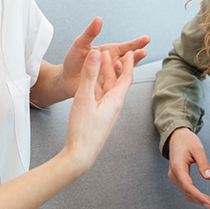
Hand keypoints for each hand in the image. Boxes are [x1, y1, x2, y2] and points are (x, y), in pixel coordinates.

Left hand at [62, 17, 148, 98]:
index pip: (127, 47)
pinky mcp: (105, 87)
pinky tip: (118, 76)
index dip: (137, 43)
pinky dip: (117, 81)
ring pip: (123, 72)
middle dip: (137, 55)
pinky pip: (113, 84)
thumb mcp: (80, 44)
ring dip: (128, 68)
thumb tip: (98, 19)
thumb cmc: (74, 60)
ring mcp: (110, 76)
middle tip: (144, 51)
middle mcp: (113, 64)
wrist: (65, 79)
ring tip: (132, 62)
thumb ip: (90, 33)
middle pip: (129, 59)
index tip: (146, 39)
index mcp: (111, 52)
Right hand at [63, 49, 134, 173]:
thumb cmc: (82, 130)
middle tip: (109, 53)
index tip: (129, 52)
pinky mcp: (99, 120)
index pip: (126, 78)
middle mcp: (114, 107)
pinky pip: (101, 98)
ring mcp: (107, 114)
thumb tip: (95, 54)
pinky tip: (92, 86)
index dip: (128, 63)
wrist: (80, 156)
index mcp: (115, 101)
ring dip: (105, 76)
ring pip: (108, 90)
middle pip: (116, 82)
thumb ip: (89, 75)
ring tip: (100, 64)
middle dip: (113, 66)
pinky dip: (98, 87)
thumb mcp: (84, 98)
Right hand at [167, 127, 209, 208]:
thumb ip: (203, 163)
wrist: (177, 136)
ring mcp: (175, 177)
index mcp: (177, 167)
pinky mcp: (179, 178)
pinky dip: (197, 196)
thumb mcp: (198, 149)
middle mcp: (174, 174)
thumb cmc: (187, 141)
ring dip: (202, 201)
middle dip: (204, 201)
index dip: (199, 196)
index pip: (188, 186)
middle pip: (189, 193)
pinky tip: (207, 199)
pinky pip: (187, 190)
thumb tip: (209, 178)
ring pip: (188, 194)